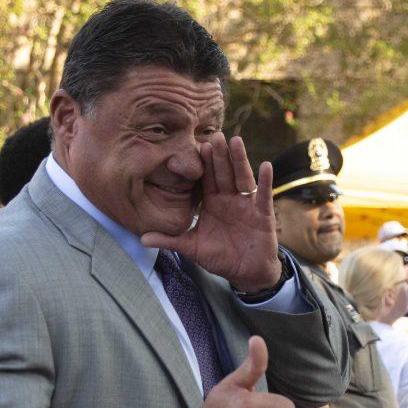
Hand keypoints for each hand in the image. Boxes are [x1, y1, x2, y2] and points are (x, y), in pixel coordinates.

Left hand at [142, 133, 280, 293]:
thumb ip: (170, 240)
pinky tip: (266, 166)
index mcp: (212, 202)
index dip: (203, 163)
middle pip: (224, 172)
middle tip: (215, 134)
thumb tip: (142, 238)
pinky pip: (264, 195)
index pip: (206, 179)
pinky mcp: (263, 213)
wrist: (246, 272)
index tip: (196, 146)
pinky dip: (266, 181)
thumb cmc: (220, 257)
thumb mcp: (192, 247)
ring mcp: (247, 204)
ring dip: (240, 160)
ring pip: (242, 178)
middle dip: (220, 155)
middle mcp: (229, 198)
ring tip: (236, 141)